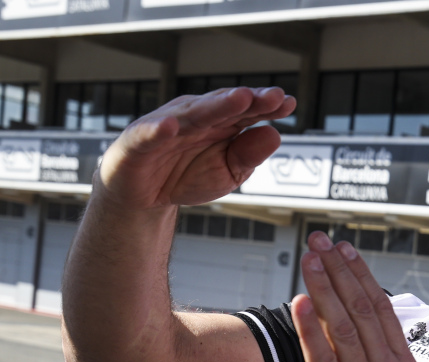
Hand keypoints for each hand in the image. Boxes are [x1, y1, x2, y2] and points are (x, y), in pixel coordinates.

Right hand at [96, 87, 294, 208]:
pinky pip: (149, 135)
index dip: (267, 106)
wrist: (144, 196)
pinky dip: (158, 130)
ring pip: (192, 114)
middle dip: (248, 100)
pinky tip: (171, 126)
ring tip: (240, 99)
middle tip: (273, 96)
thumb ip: (248, 156)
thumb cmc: (186, 176)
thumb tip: (275, 134)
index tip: (289, 103)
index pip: (246, 111)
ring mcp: (166, 127)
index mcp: (219, 123)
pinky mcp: (138, 142)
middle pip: (224, 106)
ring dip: (215, 105)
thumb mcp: (227, 172)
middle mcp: (195, 118)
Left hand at [292, 231, 422, 361]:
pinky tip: (300, 303)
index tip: (343, 250)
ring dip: (324, 289)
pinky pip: (325, 361)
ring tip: (309, 260)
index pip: (380, 308)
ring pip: (343, 327)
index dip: (360, 275)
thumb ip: (384, 360)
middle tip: (320, 241)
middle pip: (361, 309)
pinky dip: (312, 329)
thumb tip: (366, 331)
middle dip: (338, 271)